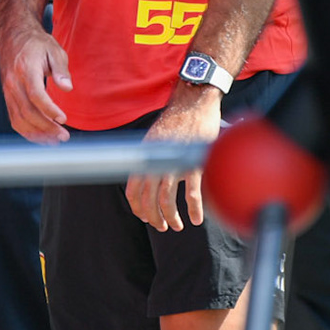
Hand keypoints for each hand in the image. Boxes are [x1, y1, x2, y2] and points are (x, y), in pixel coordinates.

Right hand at [0, 25, 71, 143]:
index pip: (36, 94)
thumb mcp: (54, 50)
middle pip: (27, 111)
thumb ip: (61, 69)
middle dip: (47, 127)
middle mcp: (13, 82)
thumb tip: (67, 88)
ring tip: (55, 140)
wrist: (13, 36)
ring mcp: (7, 91)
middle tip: (64, 136)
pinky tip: (42, 136)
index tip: (64, 118)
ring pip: (19, 119)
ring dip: (38, 133)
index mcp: (26, 68)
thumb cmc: (36, 44)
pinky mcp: (7, 97)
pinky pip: (14, 119)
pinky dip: (27, 131)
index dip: (49, 109)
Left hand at [127, 88, 220, 231]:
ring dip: (170, 217)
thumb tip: (150, 178)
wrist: (194, 102)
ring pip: (165, 199)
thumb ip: (152, 159)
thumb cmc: (178, 122)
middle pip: (148, 199)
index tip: (146, 217)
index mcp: (145, 156)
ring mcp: (174, 162)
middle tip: (163, 227)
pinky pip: (191, 193)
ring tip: (177, 226)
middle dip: (154, 217)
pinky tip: (196, 218)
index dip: (138, 208)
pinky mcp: (193, 162)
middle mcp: (156, 160)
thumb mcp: (156, 140)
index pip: (133, 190)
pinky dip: (193, 209)